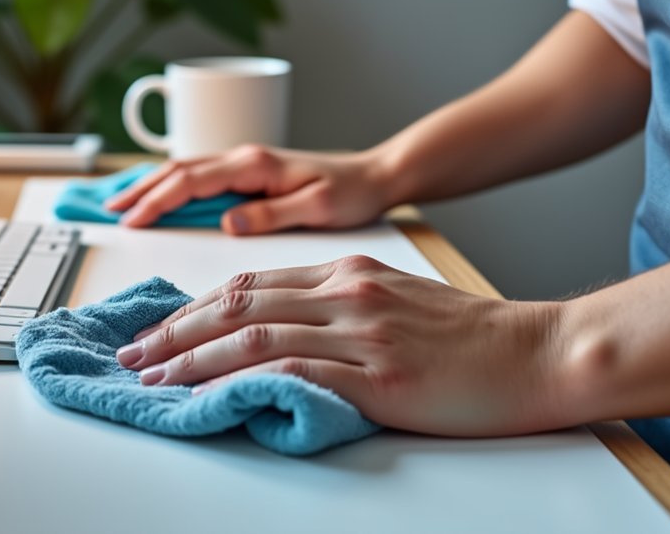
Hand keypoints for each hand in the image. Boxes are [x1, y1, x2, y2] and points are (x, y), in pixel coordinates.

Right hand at [104, 145, 394, 234]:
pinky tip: (157, 198)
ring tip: (118, 203)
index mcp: (255, 165)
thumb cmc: (353, 192)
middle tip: (105, 210)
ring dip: (150, 185)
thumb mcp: (319, 208)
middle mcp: (244, 159)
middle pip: (178, 169)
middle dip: (140, 189)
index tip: (130, 221)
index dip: (157, 201)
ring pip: (185, 170)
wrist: (377, 176)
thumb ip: (273, 215)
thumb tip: (228, 223)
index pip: (192, 180)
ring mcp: (245, 165)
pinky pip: (200, 178)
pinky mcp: (250, 176)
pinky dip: (171, 186)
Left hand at [115, 255, 571, 436]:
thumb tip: (284, 335)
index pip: (250, 284)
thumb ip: (340, 309)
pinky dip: (239, 384)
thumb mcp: (396, 302)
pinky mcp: (376, 374)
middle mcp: (345, 292)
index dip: (195, 308)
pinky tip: (210, 397)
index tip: (161, 329)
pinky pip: (292, 374)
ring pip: (253, 336)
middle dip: (175, 331)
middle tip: (133, 354)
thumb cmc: (471, 338)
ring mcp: (360, 331)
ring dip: (191, 360)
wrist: (536, 353)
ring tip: (153, 380)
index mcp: (347, 272)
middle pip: (237, 303)